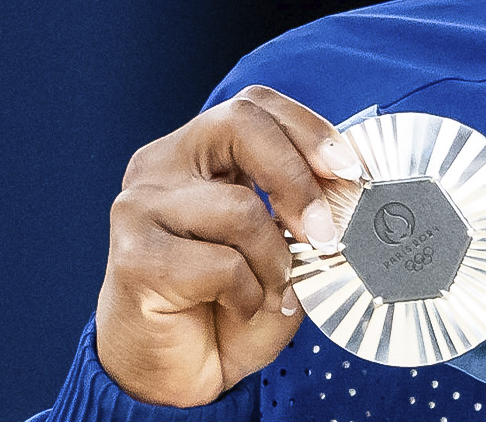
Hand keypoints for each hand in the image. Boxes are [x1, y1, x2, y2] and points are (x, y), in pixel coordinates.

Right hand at [93, 85, 368, 406]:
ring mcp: (139, 208)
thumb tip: (350, 191)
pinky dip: (247, 293)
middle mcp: (159, 167)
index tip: (347, 171)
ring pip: (240, 207)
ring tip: (270, 292)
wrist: (170, 379)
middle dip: (298, 177)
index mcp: (194, 154)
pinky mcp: (134, 258)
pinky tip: (234, 308)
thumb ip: (303, 213)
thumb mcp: (278, 250)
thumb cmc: (223, 308)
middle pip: (240, 123)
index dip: (309, 129)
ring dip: (275, 260)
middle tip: (325, 232)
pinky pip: (220, 264)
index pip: (254, 105)